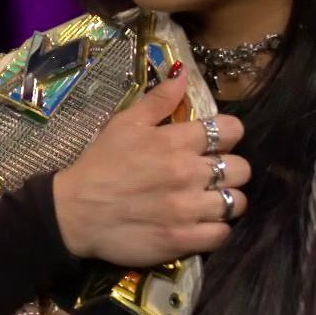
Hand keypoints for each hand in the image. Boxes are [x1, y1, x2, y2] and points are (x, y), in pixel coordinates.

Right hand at [50, 68, 249, 266]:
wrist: (74, 212)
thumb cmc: (100, 164)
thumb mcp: (124, 123)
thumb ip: (158, 100)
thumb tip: (184, 75)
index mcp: (176, 141)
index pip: (231, 130)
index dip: (228, 135)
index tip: (215, 144)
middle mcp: (188, 173)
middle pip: (241, 169)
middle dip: (230, 170)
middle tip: (211, 176)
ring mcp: (188, 209)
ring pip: (236, 203)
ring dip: (225, 201)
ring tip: (208, 203)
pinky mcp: (184, 239)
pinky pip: (222, 234)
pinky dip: (216, 230)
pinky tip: (201, 225)